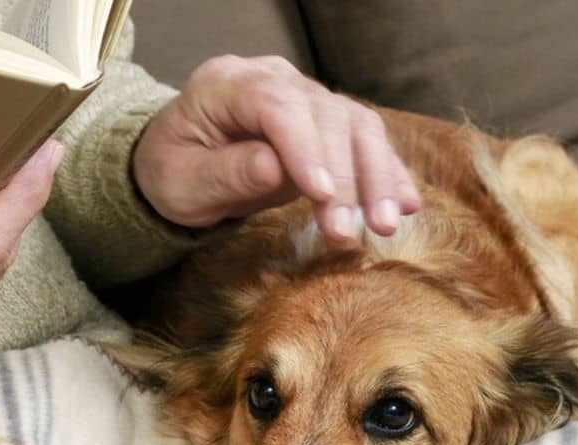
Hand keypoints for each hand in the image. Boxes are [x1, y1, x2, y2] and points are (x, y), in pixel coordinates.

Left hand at [133, 55, 420, 240]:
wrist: (180, 164)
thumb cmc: (173, 171)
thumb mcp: (181, 183)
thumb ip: (225, 173)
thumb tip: (274, 168)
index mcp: (225, 83)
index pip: (275, 106)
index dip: (304, 148)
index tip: (321, 194)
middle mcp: (272, 79)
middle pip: (325, 115)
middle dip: (344, 175)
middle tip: (349, 231)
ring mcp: (303, 96)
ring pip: (355, 124)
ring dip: (376, 176)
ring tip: (384, 225)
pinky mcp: (325, 122)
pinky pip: (365, 140)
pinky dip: (387, 173)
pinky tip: (404, 206)